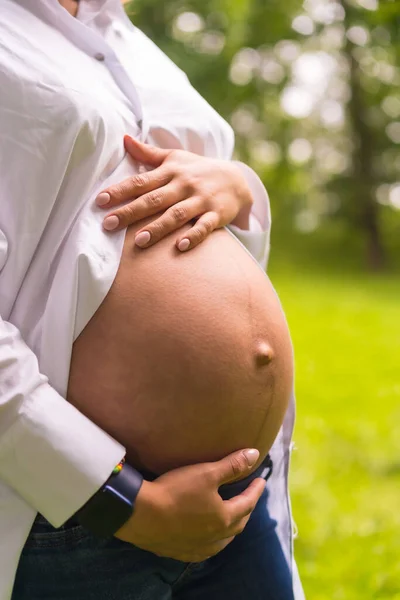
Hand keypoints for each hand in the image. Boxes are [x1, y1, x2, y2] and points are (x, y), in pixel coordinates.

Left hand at [96, 136, 252, 250]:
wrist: (236, 180)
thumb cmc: (198, 170)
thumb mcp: (175, 158)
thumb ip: (148, 153)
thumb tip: (124, 138)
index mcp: (170, 172)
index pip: (141, 181)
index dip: (120, 190)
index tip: (100, 201)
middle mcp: (184, 185)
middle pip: (153, 199)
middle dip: (130, 212)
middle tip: (108, 224)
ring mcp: (200, 200)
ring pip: (177, 214)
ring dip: (158, 227)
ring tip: (139, 241)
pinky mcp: (216, 215)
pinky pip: (204, 227)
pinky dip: (193, 236)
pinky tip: (180, 246)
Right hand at [115, 448, 264, 561]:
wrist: (141, 515)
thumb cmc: (177, 491)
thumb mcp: (206, 472)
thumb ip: (232, 465)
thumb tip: (254, 454)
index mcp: (224, 518)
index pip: (247, 503)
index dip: (255, 490)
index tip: (261, 481)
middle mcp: (215, 537)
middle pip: (238, 524)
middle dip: (246, 510)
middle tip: (248, 498)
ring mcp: (197, 548)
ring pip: (223, 541)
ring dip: (231, 528)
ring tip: (231, 519)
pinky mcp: (180, 552)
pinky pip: (205, 549)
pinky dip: (213, 540)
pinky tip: (207, 537)